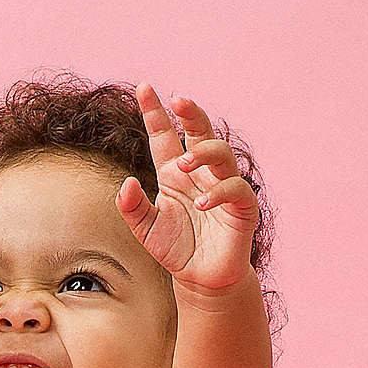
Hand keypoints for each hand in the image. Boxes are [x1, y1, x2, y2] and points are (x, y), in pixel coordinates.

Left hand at [115, 82, 259, 295]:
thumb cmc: (175, 249)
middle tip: (179, 100)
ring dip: (204, 152)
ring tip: (185, 164)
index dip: (155, 112)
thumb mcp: (145, 230)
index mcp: (175, 173)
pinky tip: (202, 204)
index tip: (143, 87)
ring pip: (221, 154)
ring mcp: (222, 186)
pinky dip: (219, 192)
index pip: (165, 136)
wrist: (200, 279)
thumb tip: (126, 183)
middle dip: (191, 113)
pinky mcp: (241, 207)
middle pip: (199, 132)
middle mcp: (200, 174)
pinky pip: (235, 189)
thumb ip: (132, 208)